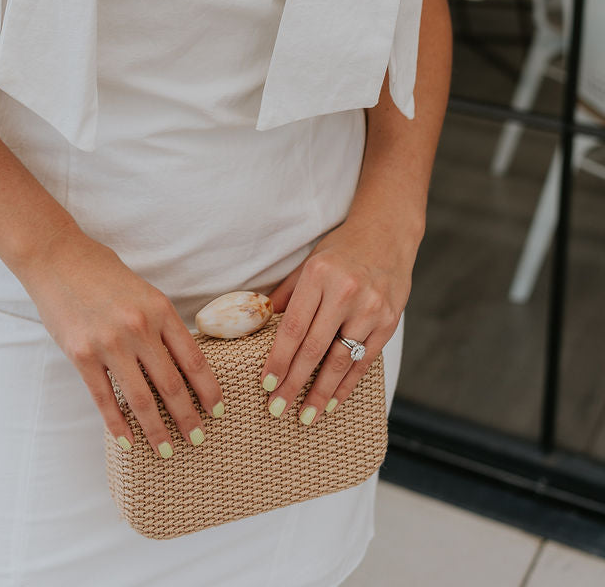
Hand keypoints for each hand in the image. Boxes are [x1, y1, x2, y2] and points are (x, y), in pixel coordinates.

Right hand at [20, 230, 225, 457]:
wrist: (56, 257)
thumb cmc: (102, 271)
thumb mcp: (143, 291)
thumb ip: (161, 324)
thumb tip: (182, 364)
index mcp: (160, 309)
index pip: (193, 360)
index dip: (209, 390)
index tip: (218, 411)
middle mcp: (138, 328)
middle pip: (172, 386)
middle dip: (188, 418)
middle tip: (198, 439)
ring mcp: (108, 343)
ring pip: (141, 399)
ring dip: (156, 430)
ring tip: (167, 449)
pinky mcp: (81, 355)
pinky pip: (104, 399)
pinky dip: (117, 425)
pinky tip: (128, 442)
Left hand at [257, 214, 415, 424]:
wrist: (387, 233)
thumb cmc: (341, 250)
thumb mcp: (309, 264)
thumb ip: (287, 295)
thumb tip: (260, 324)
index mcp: (319, 276)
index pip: (293, 327)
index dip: (278, 359)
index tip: (266, 384)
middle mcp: (345, 293)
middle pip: (314, 349)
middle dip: (294, 383)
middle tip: (278, 409)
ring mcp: (370, 309)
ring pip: (340, 360)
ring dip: (321, 393)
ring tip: (306, 415)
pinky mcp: (389, 321)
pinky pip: (365, 361)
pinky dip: (347, 384)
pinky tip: (333, 401)